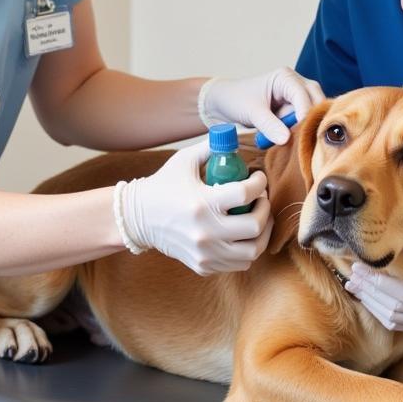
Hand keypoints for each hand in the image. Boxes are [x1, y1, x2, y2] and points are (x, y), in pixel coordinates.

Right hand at [115, 140, 272, 274]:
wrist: (138, 218)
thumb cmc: (163, 186)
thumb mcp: (184, 160)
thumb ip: (211, 147)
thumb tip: (234, 136)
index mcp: (202, 202)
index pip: (246, 193)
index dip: (260, 182)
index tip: (258, 177)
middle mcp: (205, 231)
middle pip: (255, 226)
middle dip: (265, 209)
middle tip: (261, 199)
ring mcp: (204, 252)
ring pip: (252, 251)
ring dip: (262, 233)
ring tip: (258, 219)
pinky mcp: (202, 265)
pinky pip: (238, 263)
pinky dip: (247, 249)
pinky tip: (243, 234)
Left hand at [199, 67, 324, 145]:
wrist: (222, 104)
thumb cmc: (235, 100)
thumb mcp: (251, 112)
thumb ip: (268, 124)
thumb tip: (286, 139)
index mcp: (285, 78)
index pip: (303, 94)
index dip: (305, 113)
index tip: (302, 132)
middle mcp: (295, 85)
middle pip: (316, 100)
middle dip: (312, 119)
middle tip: (306, 138)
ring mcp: (296, 99)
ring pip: (313, 112)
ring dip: (307, 127)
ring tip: (300, 142)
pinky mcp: (293, 112)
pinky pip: (304, 122)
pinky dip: (302, 132)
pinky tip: (297, 142)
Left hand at [344, 252, 402, 332]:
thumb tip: (393, 228)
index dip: (379, 282)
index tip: (360, 264)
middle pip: (395, 310)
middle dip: (370, 291)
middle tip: (352, 271)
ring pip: (395, 320)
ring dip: (371, 302)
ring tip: (354, 282)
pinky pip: (400, 324)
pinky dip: (380, 310)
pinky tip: (367, 296)